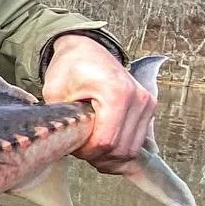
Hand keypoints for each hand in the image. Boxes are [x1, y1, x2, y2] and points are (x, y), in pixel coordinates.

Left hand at [42, 34, 153, 171]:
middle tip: (79, 146)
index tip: (73, 143)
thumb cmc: (69, 68)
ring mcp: (147, 103)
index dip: (86, 152)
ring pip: (132, 150)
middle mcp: (138, 98)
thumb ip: (64, 122)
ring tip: (90, 145)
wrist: (85, 49)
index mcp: (117, 93)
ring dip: (110, 155)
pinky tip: (103, 143)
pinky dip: (120, 149)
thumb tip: (71, 148)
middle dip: (98, 156)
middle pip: (121, 150)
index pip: (105, 142)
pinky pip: (137, 142)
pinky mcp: (149, 107)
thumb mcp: (54, 94)